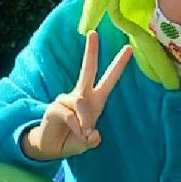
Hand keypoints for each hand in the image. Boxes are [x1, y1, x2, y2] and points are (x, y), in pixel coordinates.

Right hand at [21, 32, 131, 160]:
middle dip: (91, 52)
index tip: (129, 48)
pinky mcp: (54, 108)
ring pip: (81, 102)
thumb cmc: (72, 140)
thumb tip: (93, 135)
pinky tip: (75, 132)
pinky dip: (75, 126)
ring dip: (85, 120)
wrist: (51, 148)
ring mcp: (66, 100)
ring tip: (83, 134)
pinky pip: (68, 114)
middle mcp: (81, 96)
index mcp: (94, 101)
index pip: (108, 80)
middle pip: (88, 70)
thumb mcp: (86, 143)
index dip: (119, 65)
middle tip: (93, 33)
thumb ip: (92, 141)